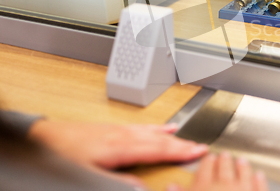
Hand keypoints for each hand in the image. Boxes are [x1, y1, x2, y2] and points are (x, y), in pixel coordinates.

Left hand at [29, 120, 208, 186]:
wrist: (45, 136)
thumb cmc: (64, 154)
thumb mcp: (89, 176)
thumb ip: (118, 182)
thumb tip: (142, 188)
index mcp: (120, 146)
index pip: (158, 149)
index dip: (180, 151)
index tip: (199, 152)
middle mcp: (123, 135)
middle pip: (159, 140)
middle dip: (182, 144)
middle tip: (201, 147)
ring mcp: (119, 129)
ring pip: (152, 132)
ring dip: (172, 137)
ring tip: (187, 139)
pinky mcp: (113, 128)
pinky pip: (142, 127)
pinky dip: (156, 128)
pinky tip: (163, 128)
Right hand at [168, 152, 268, 190]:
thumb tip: (171, 187)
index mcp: (204, 188)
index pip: (205, 168)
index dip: (207, 162)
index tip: (208, 158)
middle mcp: (224, 186)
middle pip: (224, 167)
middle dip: (224, 161)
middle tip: (224, 156)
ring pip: (244, 173)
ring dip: (242, 166)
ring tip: (242, 161)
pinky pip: (260, 186)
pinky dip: (259, 180)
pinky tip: (259, 176)